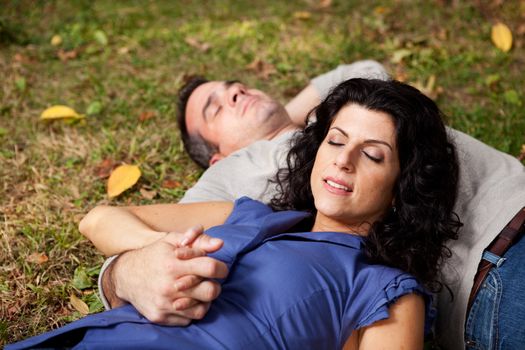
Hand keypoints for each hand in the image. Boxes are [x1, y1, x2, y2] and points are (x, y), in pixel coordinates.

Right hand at [106, 227, 227, 324]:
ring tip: (197, 290)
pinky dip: (191, 310)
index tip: (219, 268)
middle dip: (215, 285)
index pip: (210, 268)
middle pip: (210, 292)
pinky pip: (188, 319)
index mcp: (173, 265)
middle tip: (208, 280)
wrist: (124, 276)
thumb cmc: (154, 255)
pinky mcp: (160, 317)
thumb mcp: (173, 241)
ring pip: (202, 309)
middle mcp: (169, 287)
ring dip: (204, 300)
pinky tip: (187, 299)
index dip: (221, 267)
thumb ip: (199, 241)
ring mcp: (164, 304)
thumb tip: (220, 244)